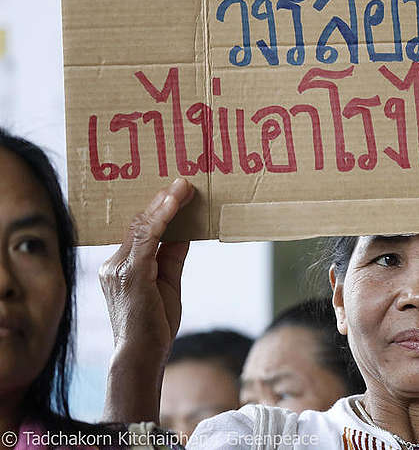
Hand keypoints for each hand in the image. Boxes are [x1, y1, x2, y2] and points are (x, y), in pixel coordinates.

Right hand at [100, 177, 192, 360]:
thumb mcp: (168, 282)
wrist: (141, 355)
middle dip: (163, 201)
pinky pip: (147, 238)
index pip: (139, 230)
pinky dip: (162, 218)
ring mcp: (118, 268)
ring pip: (142, 226)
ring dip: (165, 204)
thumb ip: (172, 256)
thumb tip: (185, 230)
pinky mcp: (131, 273)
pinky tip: (175, 203)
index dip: (160, 210)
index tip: (179, 192)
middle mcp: (114, 264)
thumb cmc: (155, 324)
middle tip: (184, 182)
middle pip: (140, 223)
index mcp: (120, 266)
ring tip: (183, 186)